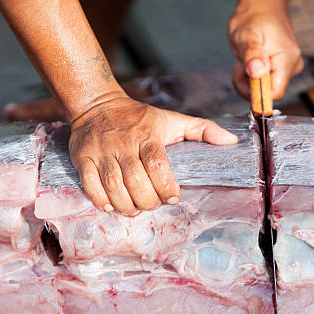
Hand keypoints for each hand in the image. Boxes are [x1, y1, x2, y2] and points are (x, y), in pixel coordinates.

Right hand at [69, 96, 237, 214]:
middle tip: (153, 204)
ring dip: (127, 205)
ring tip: (135, 209)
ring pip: (113, 186)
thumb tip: (230, 142)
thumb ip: (203, 130)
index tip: (173, 197)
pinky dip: (101, 201)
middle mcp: (124, 143)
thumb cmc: (138, 118)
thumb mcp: (172, 119)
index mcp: (147, 134)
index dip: (166, 186)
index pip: (157, 164)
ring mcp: (101, 152)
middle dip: (148, 201)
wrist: (96, 105)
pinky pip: (90, 185)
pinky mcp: (83, 158)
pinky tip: (112, 206)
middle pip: (136, 181)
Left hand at [228, 0, 303, 99]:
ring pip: (265, 88)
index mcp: (286, 60)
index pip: (275, 94)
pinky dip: (253, 75)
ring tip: (245, 59)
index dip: (257, 94)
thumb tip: (257, 73)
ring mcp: (287, 67)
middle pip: (268, 93)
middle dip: (249, 85)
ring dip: (249, 79)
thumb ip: (252, 56)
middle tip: (241, 65)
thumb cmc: (255, 16)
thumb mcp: (247, 36)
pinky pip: (265, 81)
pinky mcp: (281, 67)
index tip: (244, 81)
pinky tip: (250, 61)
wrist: (262, 4)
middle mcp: (291, 66)